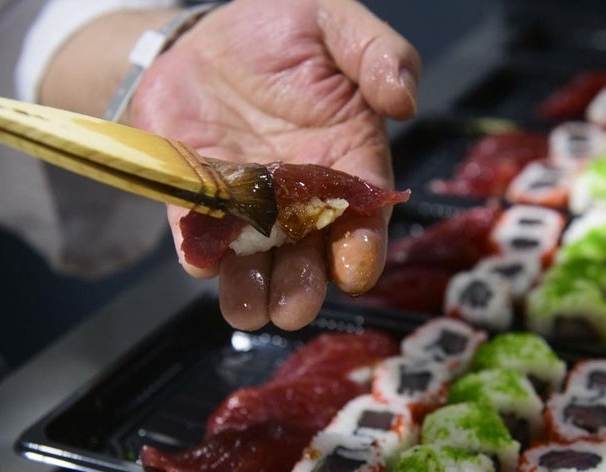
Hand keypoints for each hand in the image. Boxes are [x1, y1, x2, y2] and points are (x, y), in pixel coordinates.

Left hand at [129, 0, 420, 330]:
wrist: (200, 36)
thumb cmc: (279, 28)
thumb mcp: (334, 22)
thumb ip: (378, 54)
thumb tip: (404, 102)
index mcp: (346, 158)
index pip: (362, 215)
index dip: (362, 247)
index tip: (355, 270)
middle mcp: (302, 194)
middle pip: (310, 253)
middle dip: (304, 285)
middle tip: (295, 307)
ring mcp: (250, 204)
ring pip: (258, 261)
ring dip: (254, 290)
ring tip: (249, 310)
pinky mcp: (201, 202)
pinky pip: (201, 238)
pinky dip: (201, 255)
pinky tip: (201, 262)